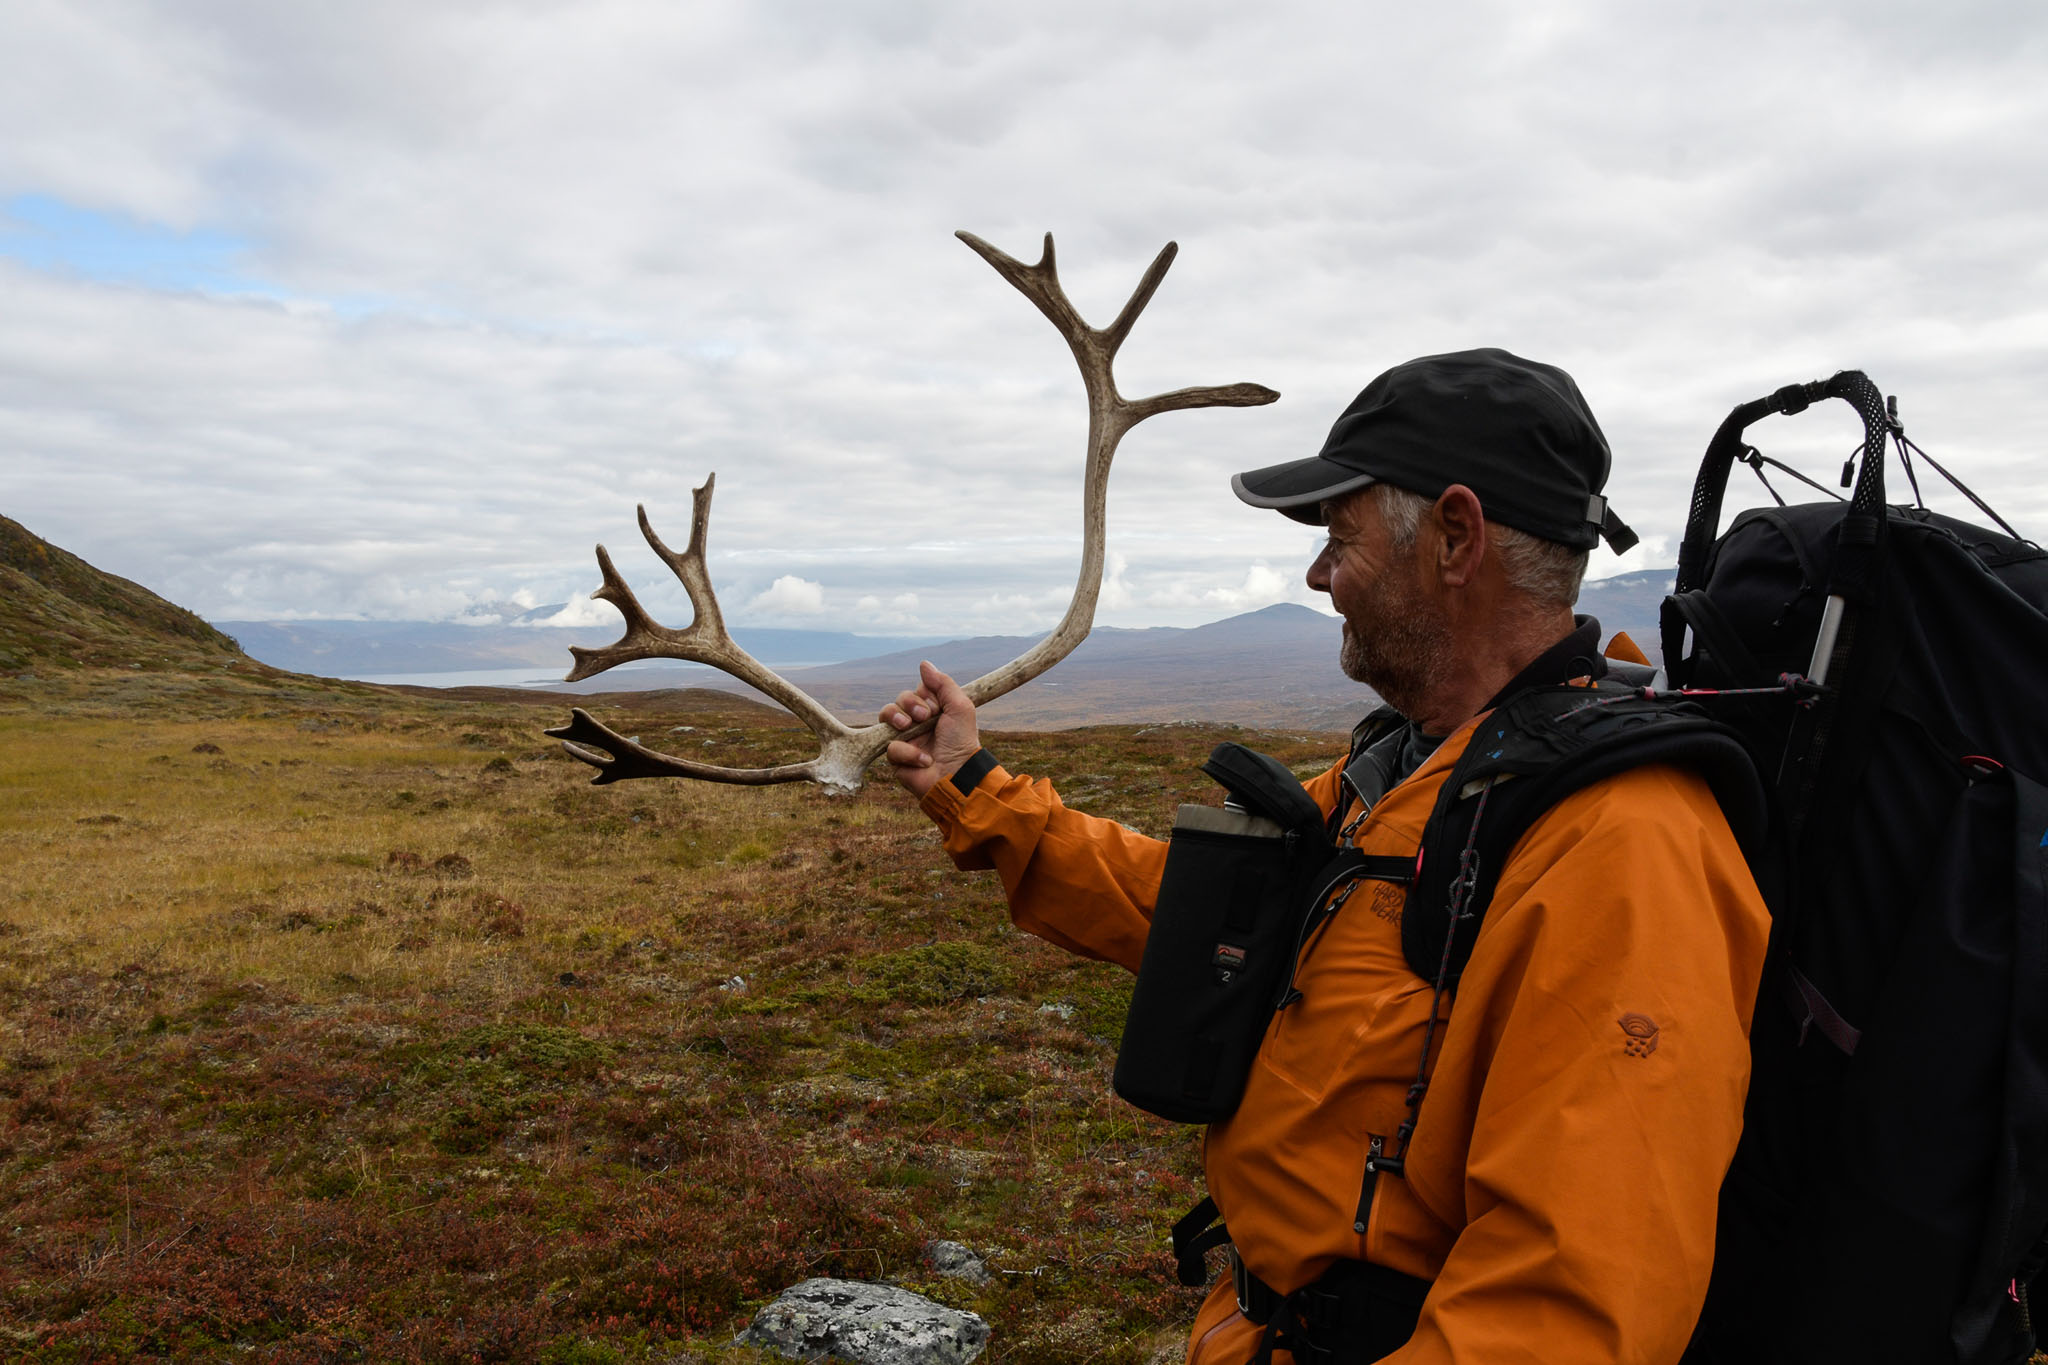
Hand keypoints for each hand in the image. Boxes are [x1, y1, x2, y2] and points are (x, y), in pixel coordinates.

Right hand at [880, 661, 980, 798]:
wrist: (957, 775)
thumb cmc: (961, 742)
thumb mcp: (960, 707)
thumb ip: (943, 683)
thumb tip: (923, 663)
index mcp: (930, 712)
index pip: (913, 693)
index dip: (921, 696)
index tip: (935, 706)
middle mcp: (916, 725)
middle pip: (897, 702)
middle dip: (908, 704)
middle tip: (923, 716)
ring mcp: (905, 740)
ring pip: (885, 718)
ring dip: (898, 719)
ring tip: (909, 727)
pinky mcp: (897, 759)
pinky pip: (891, 746)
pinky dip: (908, 752)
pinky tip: (924, 760)